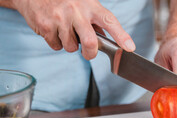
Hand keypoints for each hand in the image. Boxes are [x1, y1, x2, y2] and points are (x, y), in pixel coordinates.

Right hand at [12, 0, 135, 59]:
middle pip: (91, 42)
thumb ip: (95, 21)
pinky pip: (56, 46)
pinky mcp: (46, 26)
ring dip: (70, 44)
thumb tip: (108, 39)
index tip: (130, 47)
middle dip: (90, 53)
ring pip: (72, 47)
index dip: (121, 35)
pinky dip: (55, 42)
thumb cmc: (63, 0)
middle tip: (88, 53)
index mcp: (90, 5)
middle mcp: (76, 11)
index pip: (109, 21)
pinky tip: (53, 29)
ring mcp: (60, 18)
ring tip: (64, 30)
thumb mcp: (83, 4)